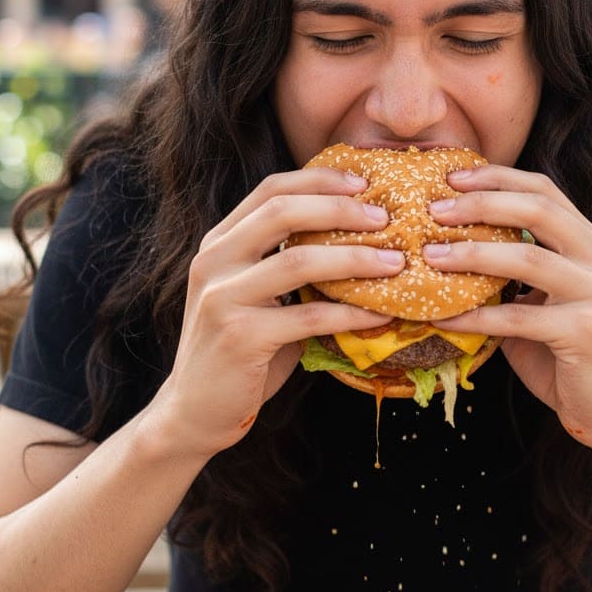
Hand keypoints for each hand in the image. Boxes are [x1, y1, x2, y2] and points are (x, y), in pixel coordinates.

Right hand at [149, 168, 403, 457]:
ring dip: (355, 259)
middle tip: (385, 218)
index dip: (319, 180)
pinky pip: (308, 316)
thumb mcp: (257, 296)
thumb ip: (288, 265)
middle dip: (340, 209)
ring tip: (395, 264)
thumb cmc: (241, 351)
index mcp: (219, 243)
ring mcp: (222, 297)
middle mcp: (214, 261)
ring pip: (297, 260)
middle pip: (282, 211)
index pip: (270, 190)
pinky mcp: (240, 336)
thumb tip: (361, 240)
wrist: (195, 411)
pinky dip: (351, 314)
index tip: (363, 182)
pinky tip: (382, 315)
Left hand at [424, 164, 591, 453]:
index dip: (497, 178)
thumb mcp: (540, 301)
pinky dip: (474, 316)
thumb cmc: (566, 354)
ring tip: (429, 255)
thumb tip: (445, 246)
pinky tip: (441, 318)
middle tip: (435, 209)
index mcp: (590, 242)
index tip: (451, 176)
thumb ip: (510, 272)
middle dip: (482, 203)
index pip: (544, 191)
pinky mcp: (585, 331)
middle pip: (539, 209)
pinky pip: (517, 317)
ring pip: (528, 257)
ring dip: (472, 254)